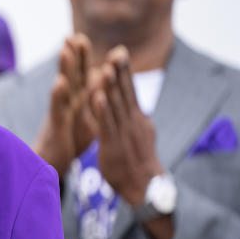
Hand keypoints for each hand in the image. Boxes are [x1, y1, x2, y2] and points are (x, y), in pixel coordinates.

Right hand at [33, 34, 97, 174]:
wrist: (53, 165)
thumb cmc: (70, 139)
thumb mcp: (86, 114)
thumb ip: (91, 95)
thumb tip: (100, 75)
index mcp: (77, 100)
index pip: (81, 74)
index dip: (82, 57)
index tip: (82, 36)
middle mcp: (67, 103)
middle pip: (72, 75)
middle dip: (73, 56)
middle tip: (74, 35)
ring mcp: (60, 113)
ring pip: (63, 88)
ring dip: (64, 69)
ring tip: (65, 50)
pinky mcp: (56, 126)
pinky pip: (57, 108)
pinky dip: (58, 95)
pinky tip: (59, 83)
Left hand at [89, 45, 164, 204]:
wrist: (143, 188)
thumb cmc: (137, 162)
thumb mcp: (139, 135)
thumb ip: (134, 119)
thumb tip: (137, 107)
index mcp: (136, 119)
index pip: (130, 91)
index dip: (124, 72)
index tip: (119, 51)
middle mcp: (131, 122)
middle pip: (125, 93)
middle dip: (120, 72)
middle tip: (116, 50)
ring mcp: (123, 132)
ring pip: (115, 106)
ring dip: (110, 86)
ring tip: (105, 66)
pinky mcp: (112, 145)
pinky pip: (106, 124)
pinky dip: (101, 109)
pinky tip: (96, 95)